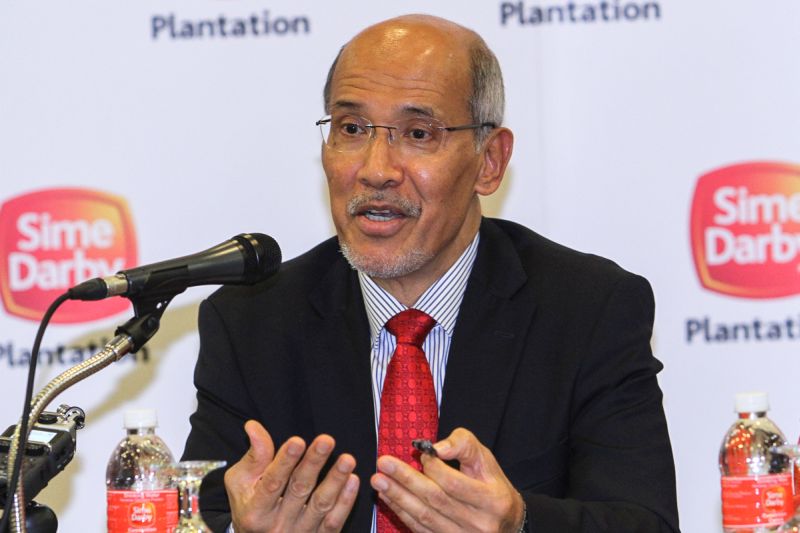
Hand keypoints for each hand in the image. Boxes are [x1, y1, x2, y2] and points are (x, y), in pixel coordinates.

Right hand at [224, 420, 359, 531]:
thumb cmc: (248, 503)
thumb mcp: (241, 482)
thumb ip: (254, 456)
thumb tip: (253, 426)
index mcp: (255, 512)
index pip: (272, 483)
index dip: (284, 462)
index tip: (297, 441)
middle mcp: (276, 527)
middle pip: (299, 491)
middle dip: (314, 464)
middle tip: (326, 440)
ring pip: (320, 506)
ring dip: (335, 481)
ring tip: (347, 459)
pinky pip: (334, 521)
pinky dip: (345, 501)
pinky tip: (352, 480)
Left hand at [370, 427, 524, 532]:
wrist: (507, 523)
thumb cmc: (492, 485)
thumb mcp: (486, 459)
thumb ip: (463, 445)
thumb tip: (436, 448)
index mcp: (493, 501)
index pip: (454, 484)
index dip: (433, 467)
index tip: (420, 454)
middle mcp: (479, 524)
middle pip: (435, 501)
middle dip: (406, 481)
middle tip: (383, 464)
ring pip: (425, 518)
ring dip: (398, 498)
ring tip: (379, 481)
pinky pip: (421, 530)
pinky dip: (403, 513)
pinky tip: (389, 498)